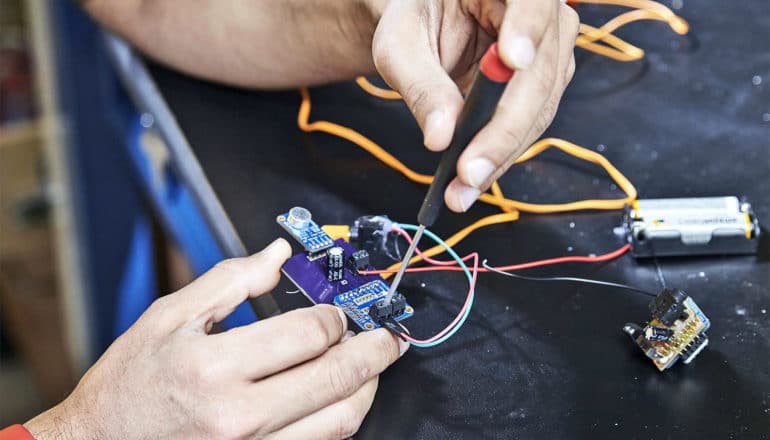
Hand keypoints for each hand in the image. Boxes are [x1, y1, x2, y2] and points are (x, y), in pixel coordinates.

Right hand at [25, 238, 407, 439]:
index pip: (309, 335)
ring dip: (367, 388)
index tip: (341, 309)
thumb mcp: (168, 317)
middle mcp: (241, 416)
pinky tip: (341, 399)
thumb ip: (231, 280)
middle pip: (337, 378)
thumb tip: (278, 253)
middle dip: (374, 351)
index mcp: (216, 367)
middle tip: (388, 337)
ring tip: (372, 367)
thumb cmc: (130, 384)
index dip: (336, 316)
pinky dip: (341, 419)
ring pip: (340, 420)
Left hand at [372, 0, 579, 211]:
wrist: (424, 23)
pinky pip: (527, 126)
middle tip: (469, 170)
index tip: (510, 61)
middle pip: (540, 74)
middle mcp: (543, 14)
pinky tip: (470, 182)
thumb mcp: (400, 44)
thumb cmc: (413, 19)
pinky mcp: (543, 86)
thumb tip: (441, 136)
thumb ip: (421, 84)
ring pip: (537, 111)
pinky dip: (498, 156)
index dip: (526, 29)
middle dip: (503, 131)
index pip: (532, 0)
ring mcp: (549, 52)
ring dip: (500, 155)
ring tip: (461, 190)